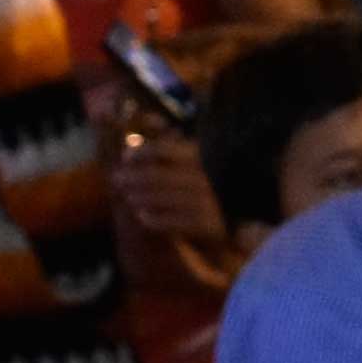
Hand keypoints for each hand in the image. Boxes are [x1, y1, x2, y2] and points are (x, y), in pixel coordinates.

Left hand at [110, 124, 229, 260]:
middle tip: (117, 179)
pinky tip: (142, 217)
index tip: (126, 157)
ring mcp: (210, 202)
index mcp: (206, 158)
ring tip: (128, 197)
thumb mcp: (200, 163)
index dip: (143, 152)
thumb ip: (174, 149)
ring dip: (141, 197)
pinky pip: (176, 222)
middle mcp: (207, 178)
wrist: (244, 224)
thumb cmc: (215, 189)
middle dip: (134, 177)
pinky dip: (156, 219)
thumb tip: (138, 136)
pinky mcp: (211, 226)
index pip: (166, 150)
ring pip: (165, 198)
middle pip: (160, 175)